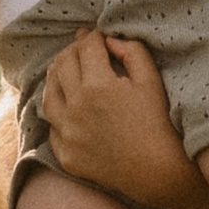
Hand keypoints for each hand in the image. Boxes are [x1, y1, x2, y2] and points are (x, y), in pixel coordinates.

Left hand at [43, 32, 208, 208]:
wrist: (159, 172)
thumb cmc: (160, 123)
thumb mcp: (151, 80)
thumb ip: (131, 51)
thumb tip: (108, 40)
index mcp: (98, 86)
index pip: (86, 47)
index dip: (92, 36)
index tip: (97, 35)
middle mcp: (76, 108)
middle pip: (63, 66)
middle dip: (73, 50)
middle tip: (82, 47)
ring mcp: (68, 134)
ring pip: (49, 96)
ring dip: (55, 78)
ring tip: (63, 70)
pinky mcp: (66, 155)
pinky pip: (52, 127)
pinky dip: (57, 112)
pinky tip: (65, 106)